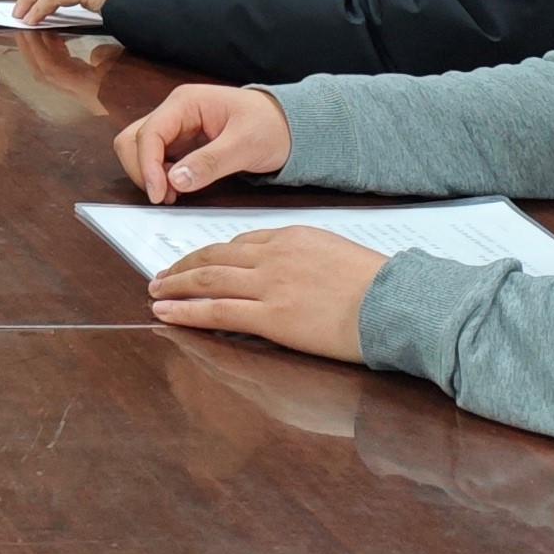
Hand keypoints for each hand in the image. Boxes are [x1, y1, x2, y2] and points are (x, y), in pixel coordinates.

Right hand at [114, 82, 294, 204]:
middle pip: (133, 139)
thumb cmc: (271, 126)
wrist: (290, 125)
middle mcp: (174, 112)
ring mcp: (175, 127)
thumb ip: (211, 162)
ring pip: (139, 149)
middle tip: (165, 196)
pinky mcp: (180, 143)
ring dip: (147, 174)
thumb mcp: (246, 145)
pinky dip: (158, 176)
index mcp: (186, 103)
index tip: (159, 195)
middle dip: (141, 170)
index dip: (147, 165)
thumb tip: (175, 181)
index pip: (149, 133)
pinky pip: (155, 159)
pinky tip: (178, 188)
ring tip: (172, 194)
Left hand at [146, 227, 381, 364]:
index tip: (196, 261)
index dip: (211, 254)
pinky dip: (185, 310)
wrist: (399, 303)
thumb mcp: (339, 256)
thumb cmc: (382, 287)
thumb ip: (308, 259)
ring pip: (207, 280)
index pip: (240, 243)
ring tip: (155, 291)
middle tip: (161, 273)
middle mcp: (274, 255)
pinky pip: (216, 311)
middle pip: (215, 256)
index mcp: (292, 237)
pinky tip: (164, 311)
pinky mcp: (272, 316)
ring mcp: (270, 285)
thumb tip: (293, 274)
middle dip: (183, 266)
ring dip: (174, 285)